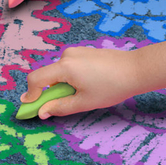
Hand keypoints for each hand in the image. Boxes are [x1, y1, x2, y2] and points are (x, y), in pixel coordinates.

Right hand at [21, 47, 139, 118]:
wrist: (137, 69)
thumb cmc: (112, 87)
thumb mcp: (84, 102)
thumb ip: (59, 107)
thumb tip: (42, 112)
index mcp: (65, 67)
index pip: (36, 79)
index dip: (30, 94)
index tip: (29, 106)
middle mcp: (66, 56)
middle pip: (47, 75)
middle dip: (48, 91)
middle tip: (58, 104)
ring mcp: (75, 51)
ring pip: (57, 71)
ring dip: (60, 84)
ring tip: (79, 93)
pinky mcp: (82, 51)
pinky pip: (67, 66)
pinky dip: (68, 77)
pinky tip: (86, 84)